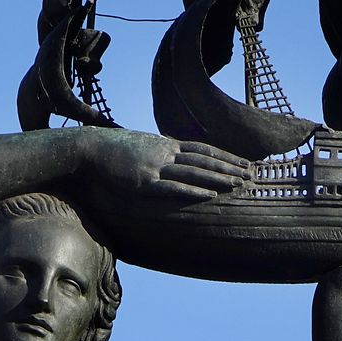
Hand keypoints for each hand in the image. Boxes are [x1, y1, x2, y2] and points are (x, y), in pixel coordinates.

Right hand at [80, 129, 250, 202]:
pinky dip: (192, 192)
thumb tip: (173, 158)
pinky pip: (172, 188)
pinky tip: (209, 196)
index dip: (225, 156)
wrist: (90, 148)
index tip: (244, 161)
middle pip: (204, 160)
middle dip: (229, 167)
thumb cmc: (113, 149)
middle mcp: (165, 153)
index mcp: (166, 144)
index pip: (203, 149)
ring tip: (238, 184)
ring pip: (193, 173)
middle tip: (251, 174)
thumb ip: (160, 152)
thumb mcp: (142, 146)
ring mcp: (155, 167)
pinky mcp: (143, 182)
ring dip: (217, 179)